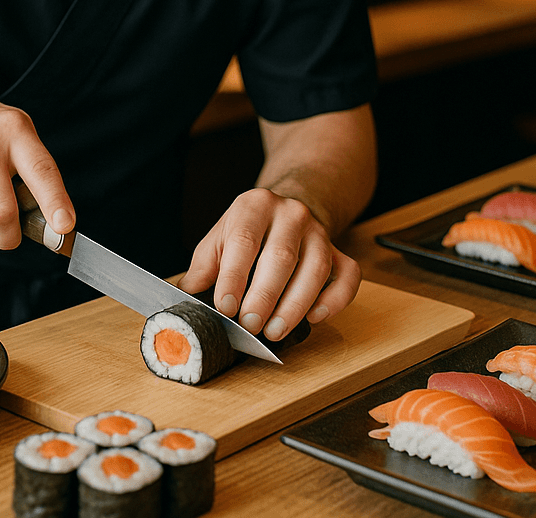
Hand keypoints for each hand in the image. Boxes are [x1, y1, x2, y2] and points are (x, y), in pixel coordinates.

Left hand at [177, 187, 360, 339]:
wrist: (285, 212)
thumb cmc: (247, 232)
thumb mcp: (219, 238)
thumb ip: (204, 266)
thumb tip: (188, 296)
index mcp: (255, 205)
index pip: (244, 239)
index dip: (234, 275)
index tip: (225, 307)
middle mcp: (291, 213)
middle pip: (281, 256)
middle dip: (264, 295)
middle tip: (250, 325)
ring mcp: (319, 232)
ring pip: (316, 268)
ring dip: (295, 304)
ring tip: (275, 331)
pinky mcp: (340, 252)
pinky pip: (348, 276)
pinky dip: (335, 300)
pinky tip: (315, 317)